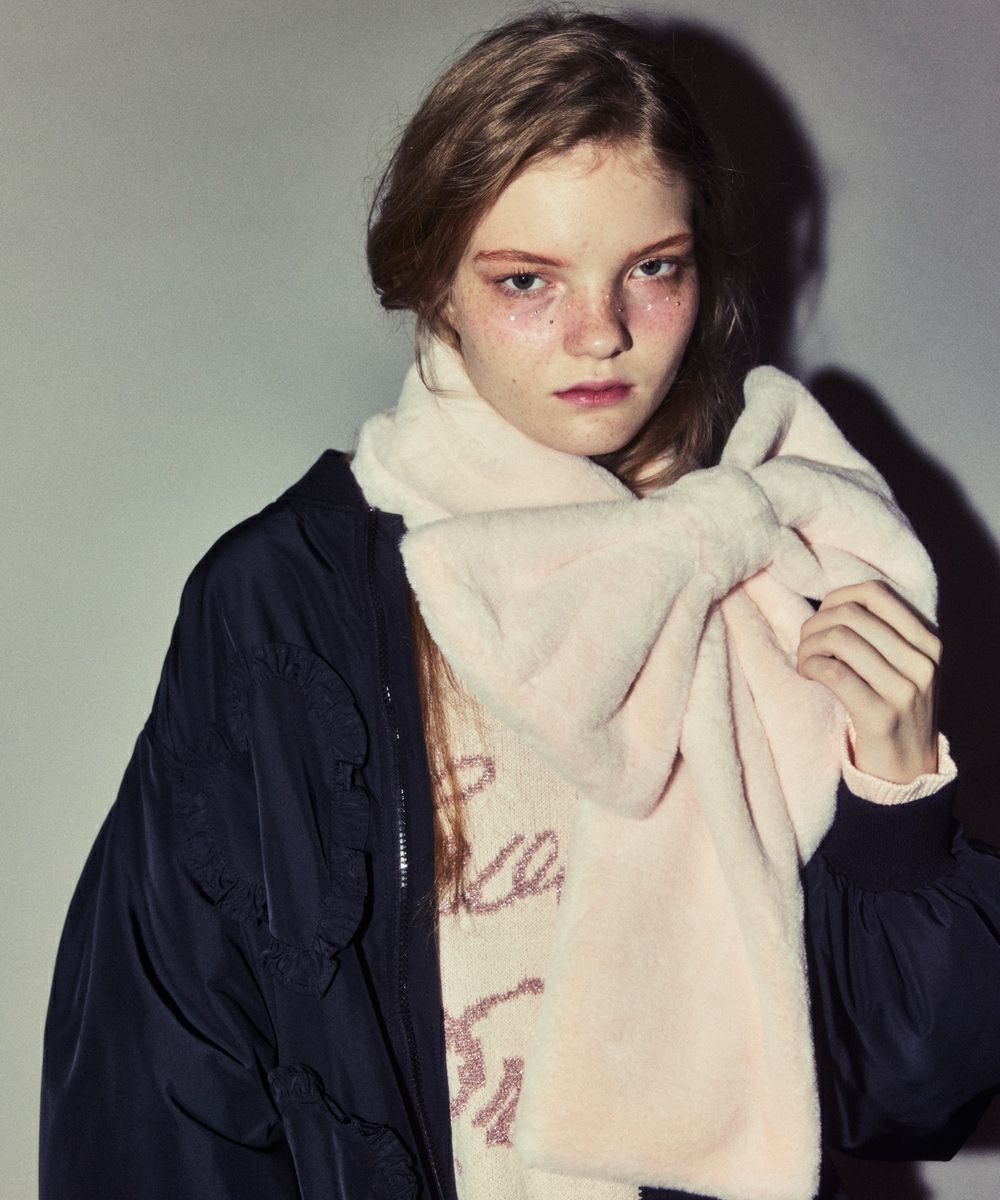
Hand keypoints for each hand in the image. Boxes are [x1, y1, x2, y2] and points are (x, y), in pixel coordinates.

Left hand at [796, 580, 940, 782]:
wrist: (907, 769)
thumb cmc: (892, 708)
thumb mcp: (902, 666)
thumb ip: (879, 634)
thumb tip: (830, 605)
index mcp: (928, 642)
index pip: (876, 593)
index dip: (837, 598)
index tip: (822, 619)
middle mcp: (922, 662)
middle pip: (851, 614)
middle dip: (815, 624)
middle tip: (805, 645)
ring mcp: (905, 690)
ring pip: (839, 639)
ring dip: (808, 646)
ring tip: (805, 661)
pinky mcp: (881, 716)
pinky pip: (833, 672)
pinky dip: (810, 666)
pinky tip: (807, 674)